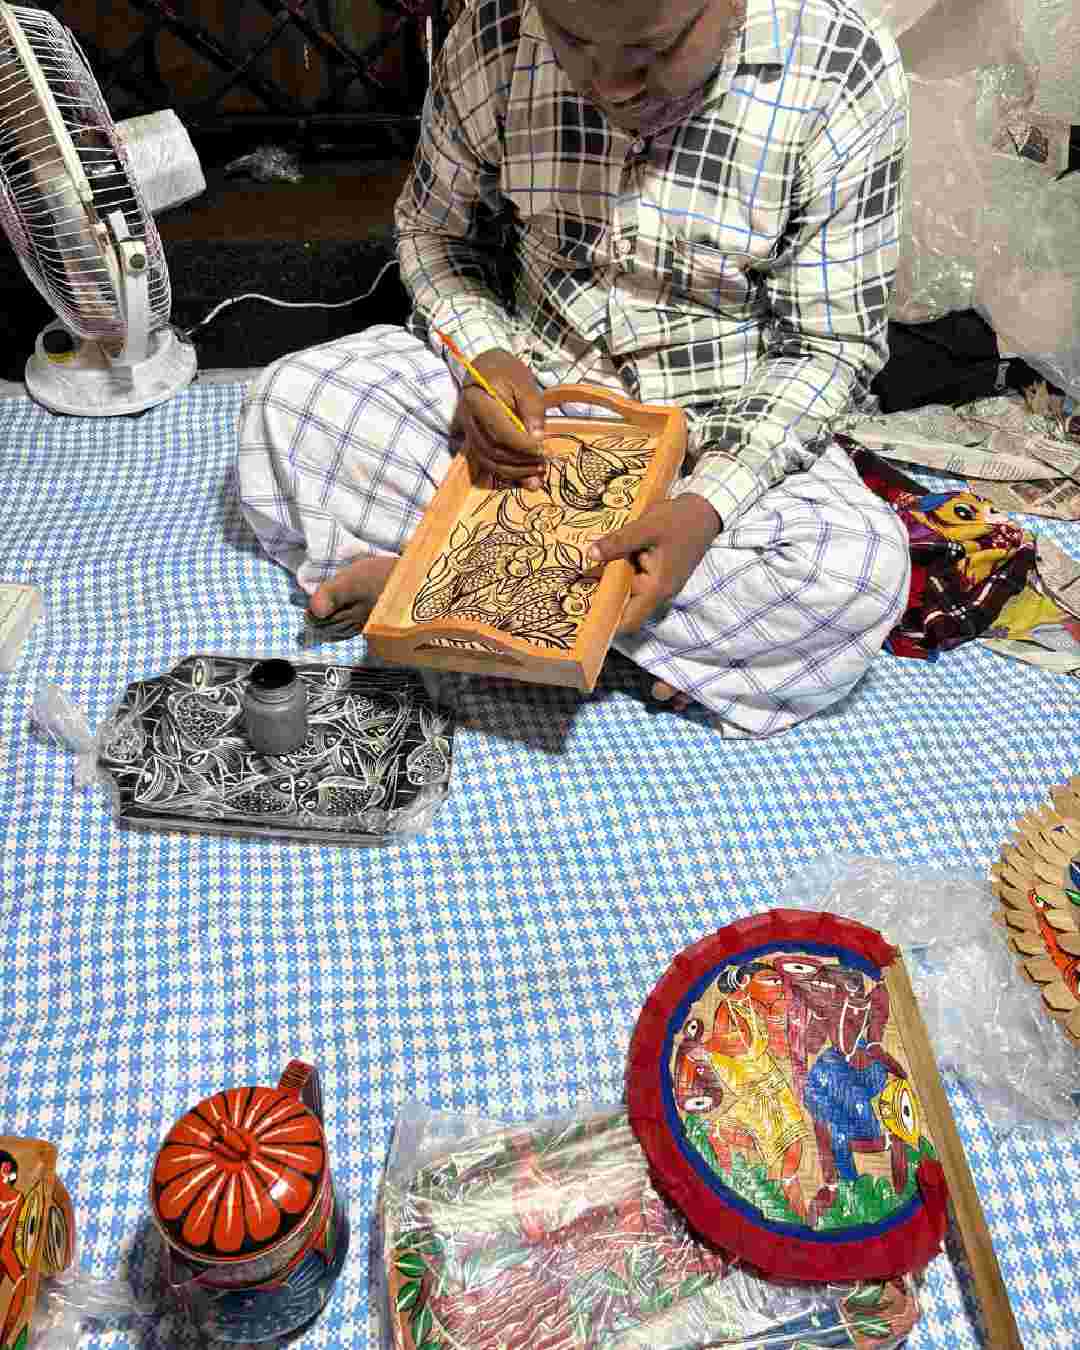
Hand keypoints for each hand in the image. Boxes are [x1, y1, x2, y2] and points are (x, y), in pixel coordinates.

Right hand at [451, 349, 545, 485]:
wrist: (485, 367)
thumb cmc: (506, 371)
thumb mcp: (524, 382)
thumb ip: (532, 408)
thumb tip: (538, 437)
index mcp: (477, 400)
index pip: (499, 430)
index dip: (521, 445)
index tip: (542, 449)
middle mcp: (468, 420)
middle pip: (492, 450)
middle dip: (520, 461)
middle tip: (543, 462)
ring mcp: (468, 433)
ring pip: (489, 462)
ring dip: (515, 472)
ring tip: (538, 472)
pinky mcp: (474, 442)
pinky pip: (488, 463)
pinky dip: (507, 473)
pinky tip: (526, 478)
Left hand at [588, 494, 720, 632]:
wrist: (706, 511)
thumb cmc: (679, 521)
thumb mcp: (646, 527)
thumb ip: (619, 542)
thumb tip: (591, 554)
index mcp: (656, 588)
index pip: (629, 621)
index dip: (607, 622)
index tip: (583, 615)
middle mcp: (658, 591)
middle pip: (624, 604)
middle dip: (603, 596)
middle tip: (575, 586)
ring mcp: (659, 583)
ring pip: (628, 589)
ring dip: (612, 580)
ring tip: (585, 570)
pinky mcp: (658, 572)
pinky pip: (635, 577)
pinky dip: (621, 570)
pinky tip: (607, 556)